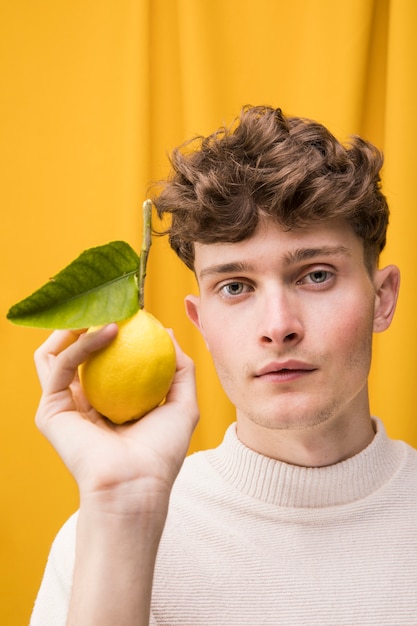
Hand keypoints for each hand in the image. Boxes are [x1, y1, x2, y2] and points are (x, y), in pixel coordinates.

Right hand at [34, 325, 198, 512]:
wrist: (138, 484)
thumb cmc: (162, 451)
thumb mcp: (182, 402)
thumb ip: (180, 368)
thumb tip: (168, 333)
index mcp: (108, 402)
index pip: (104, 359)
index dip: (113, 331)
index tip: (130, 309)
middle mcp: (82, 402)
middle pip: (75, 352)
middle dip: (87, 322)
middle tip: (109, 301)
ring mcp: (63, 406)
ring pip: (56, 353)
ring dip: (75, 325)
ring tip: (102, 307)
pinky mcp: (49, 411)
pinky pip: (61, 366)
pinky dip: (81, 345)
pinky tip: (107, 331)